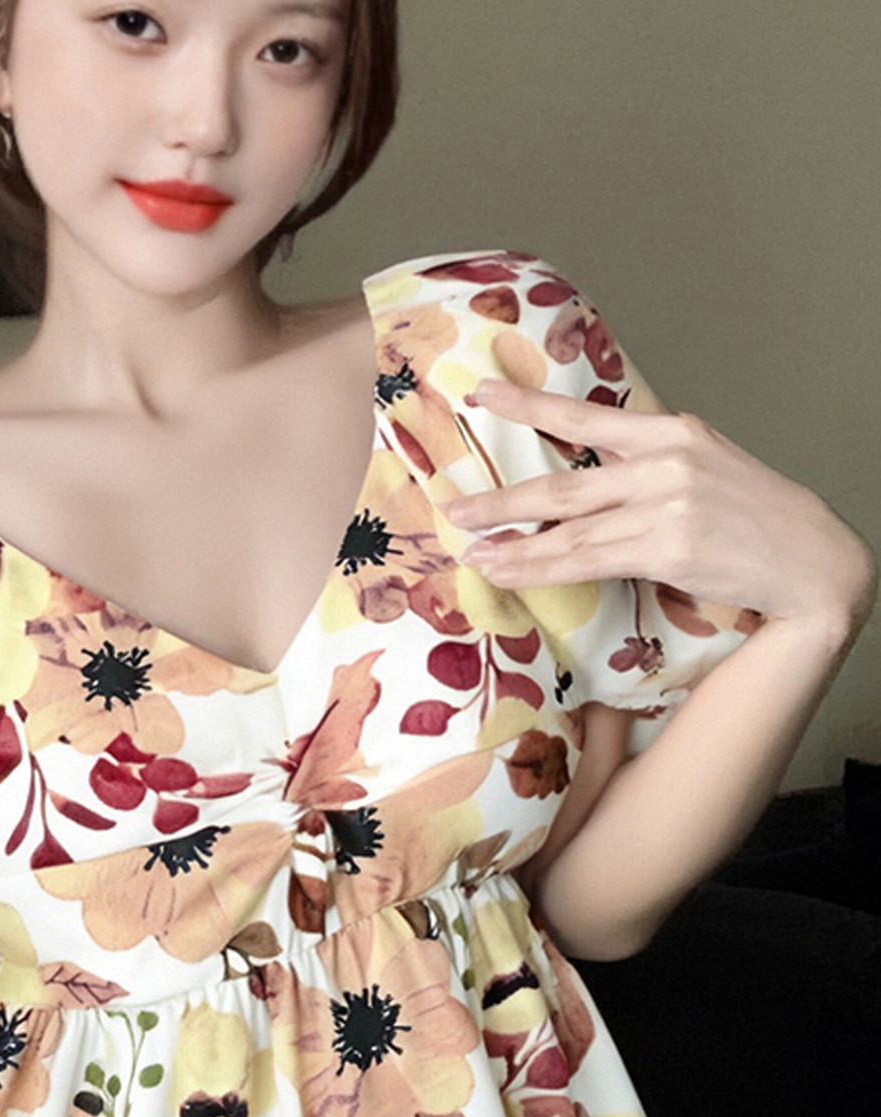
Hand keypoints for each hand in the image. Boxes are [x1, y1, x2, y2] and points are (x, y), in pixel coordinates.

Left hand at [447, 378, 875, 632]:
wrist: (811, 557)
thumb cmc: (752, 516)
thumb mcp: (703, 466)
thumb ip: (646, 464)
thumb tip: (588, 479)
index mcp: (671, 432)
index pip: (585, 418)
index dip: (528, 405)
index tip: (482, 394)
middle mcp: (665, 463)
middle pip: (563, 484)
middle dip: (502, 499)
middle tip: (455, 508)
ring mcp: (665, 507)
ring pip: (568, 532)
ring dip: (513, 546)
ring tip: (472, 553)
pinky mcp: (667, 549)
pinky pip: (588, 562)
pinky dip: (542, 569)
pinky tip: (509, 571)